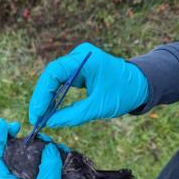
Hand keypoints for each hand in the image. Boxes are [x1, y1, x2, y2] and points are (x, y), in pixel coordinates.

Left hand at [0, 118, 87, 178]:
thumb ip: (47, 166)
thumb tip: (48, 146)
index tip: (3, 124)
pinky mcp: (52, 178)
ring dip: (42, 145)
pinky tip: (61, 149)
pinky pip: (50, 160)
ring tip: (50, 141)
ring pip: (34, 155)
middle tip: (28, 128)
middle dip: (22, 140)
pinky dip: (55, 152)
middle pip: (15, 154)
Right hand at [29, 42, 148, 127]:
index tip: (37, 113)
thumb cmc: (124, 93)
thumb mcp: (99, 107)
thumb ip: (74, 115)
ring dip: (47, 98)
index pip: (54, 72)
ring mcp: (79, 61)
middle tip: (36, 118)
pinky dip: (56, 96)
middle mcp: (80, 56)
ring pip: (55, 79)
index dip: (42, 94)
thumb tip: (50, 122)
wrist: (142, 85)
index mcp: (86, 59)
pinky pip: (62, 82)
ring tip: (41, 117)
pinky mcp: (80, 70)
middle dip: (42, 98)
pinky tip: (50, 110)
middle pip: (51, 75)